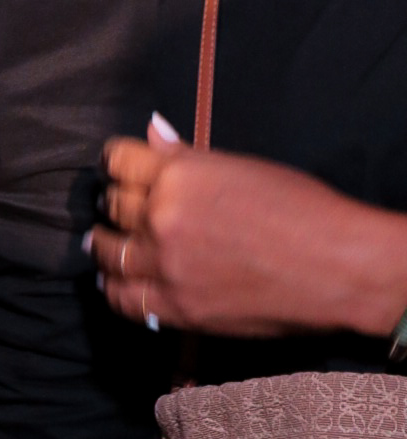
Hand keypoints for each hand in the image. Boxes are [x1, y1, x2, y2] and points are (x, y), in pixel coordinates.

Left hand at [89, 115, 406, 338]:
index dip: (115, 164)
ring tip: (103, 244)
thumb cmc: (302, 209)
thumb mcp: (240, 168)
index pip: (119, 161)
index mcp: (179, 175)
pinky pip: (125, 299)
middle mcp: (163, 217)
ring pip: (110, 253)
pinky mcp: (179, 308)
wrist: (336, 267)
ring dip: (104, 246)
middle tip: (110, 208)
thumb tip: (152, 131)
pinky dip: (115, 289)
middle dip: (111, 204)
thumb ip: (186, 156)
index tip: (115, 169)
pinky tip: (114, 283)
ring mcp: (167, 265)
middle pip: (113, 206)